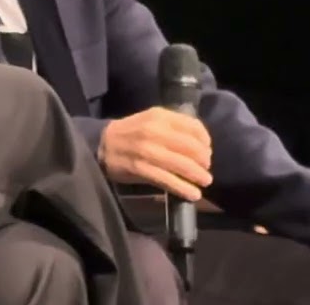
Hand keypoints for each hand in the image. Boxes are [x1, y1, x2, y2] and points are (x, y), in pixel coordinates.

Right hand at [97, 107, 212, 201]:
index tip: (207, 150)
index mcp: (159, 116)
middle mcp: (154, 131)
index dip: (206, 141)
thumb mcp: (151, 119)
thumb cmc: (132, 132)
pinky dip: (183, 188)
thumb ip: (174, 127)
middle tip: (206, 169)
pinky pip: (167, 180)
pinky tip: (192, 194)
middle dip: (204, 161)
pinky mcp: (140, 168)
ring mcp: (147, 150)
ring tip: (204, 182)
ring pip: (182, 164)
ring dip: (197, 175)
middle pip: (191, 147)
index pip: (193, 127)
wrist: (102, 144)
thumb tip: (202, 144)